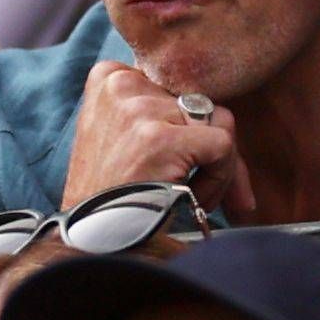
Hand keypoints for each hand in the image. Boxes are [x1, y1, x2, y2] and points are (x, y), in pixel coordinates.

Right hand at [60, 61, 258, 222]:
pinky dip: (221, 178)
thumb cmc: (114, 196)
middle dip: (209, 148)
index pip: (178, 87)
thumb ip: (166, 116)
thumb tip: (227, 125)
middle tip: (199, 187)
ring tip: (188, 194)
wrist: (92, 242)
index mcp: (109, 78)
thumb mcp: (125, 139)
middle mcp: (121, 84)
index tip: (183, 160)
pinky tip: (195, 200)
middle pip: (201, 103)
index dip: (189, 127)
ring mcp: (139, 110)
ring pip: (218, 123)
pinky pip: (223, 146)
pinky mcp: (161, 139)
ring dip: (215, 167)